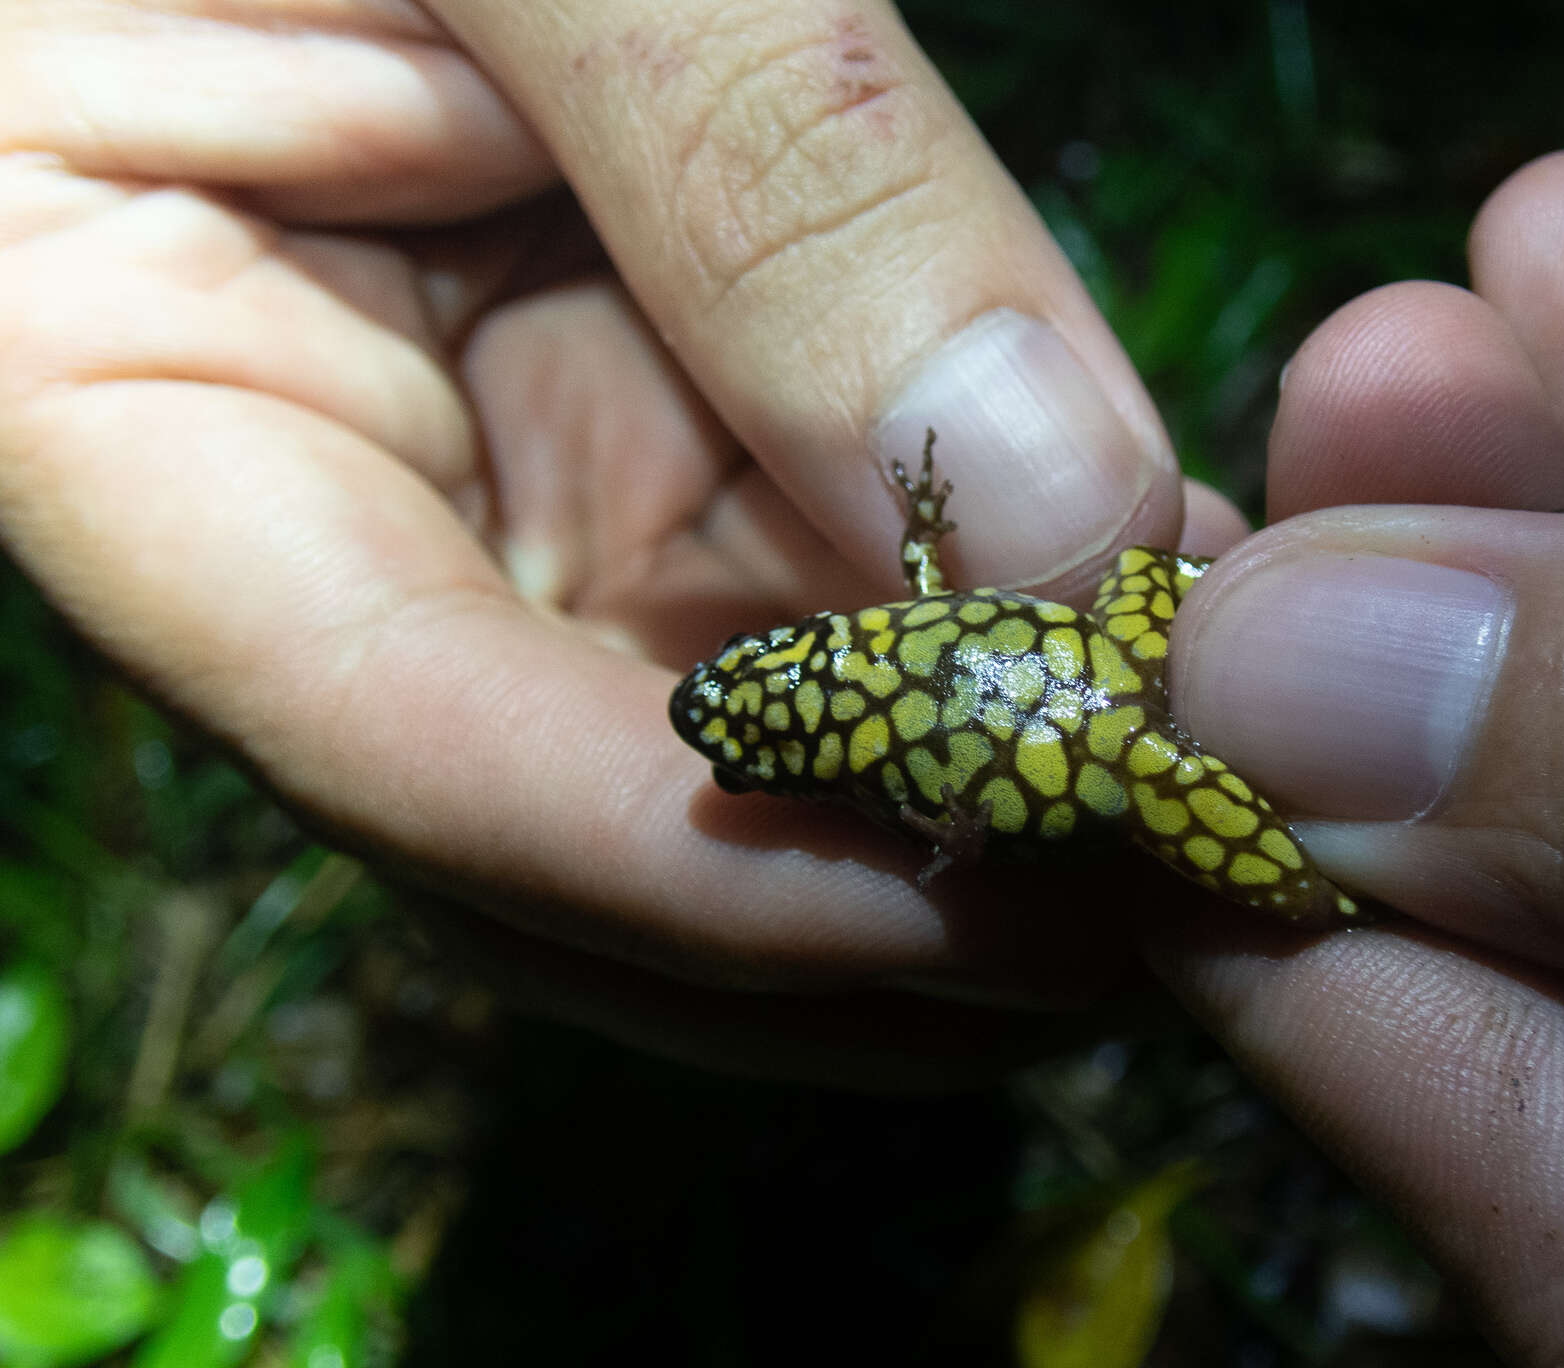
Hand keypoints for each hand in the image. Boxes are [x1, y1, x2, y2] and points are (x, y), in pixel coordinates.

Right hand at [0, 0, 1233, 1083]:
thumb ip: (766, 163)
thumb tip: (1054, 505)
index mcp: (135, 391)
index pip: (415, 739)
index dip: (717, 865)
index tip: (1010, 901)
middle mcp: (335, 496)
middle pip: (594, 818)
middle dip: (884, 886)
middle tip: (1176, 891)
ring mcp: (503, 469)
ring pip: (739, 741)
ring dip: (974, 800)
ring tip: (1218, 795)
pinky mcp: (652, 419)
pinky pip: (823, 586)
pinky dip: (995, 637)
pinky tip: (1165, 634)